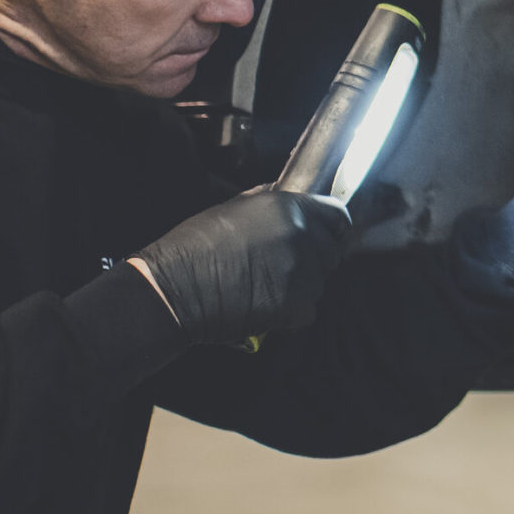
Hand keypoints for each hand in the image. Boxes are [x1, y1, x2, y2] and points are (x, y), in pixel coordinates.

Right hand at [131, 189, 353, 345]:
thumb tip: (287, 198)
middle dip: (312, 261)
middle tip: (280, 270)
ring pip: (319, 283)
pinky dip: (290, 315)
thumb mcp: (235, 207)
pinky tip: (263, 308)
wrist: (175, 287)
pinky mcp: (297, 306)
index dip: (332, 229)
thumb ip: (270, 202)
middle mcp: (303, 236)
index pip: (338, 217)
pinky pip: (306, 312)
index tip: (324, 238)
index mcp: (290, 208)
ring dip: (300, 288)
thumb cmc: (195, 245)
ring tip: (265, 288)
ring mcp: (303, 272)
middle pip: (330, 253)